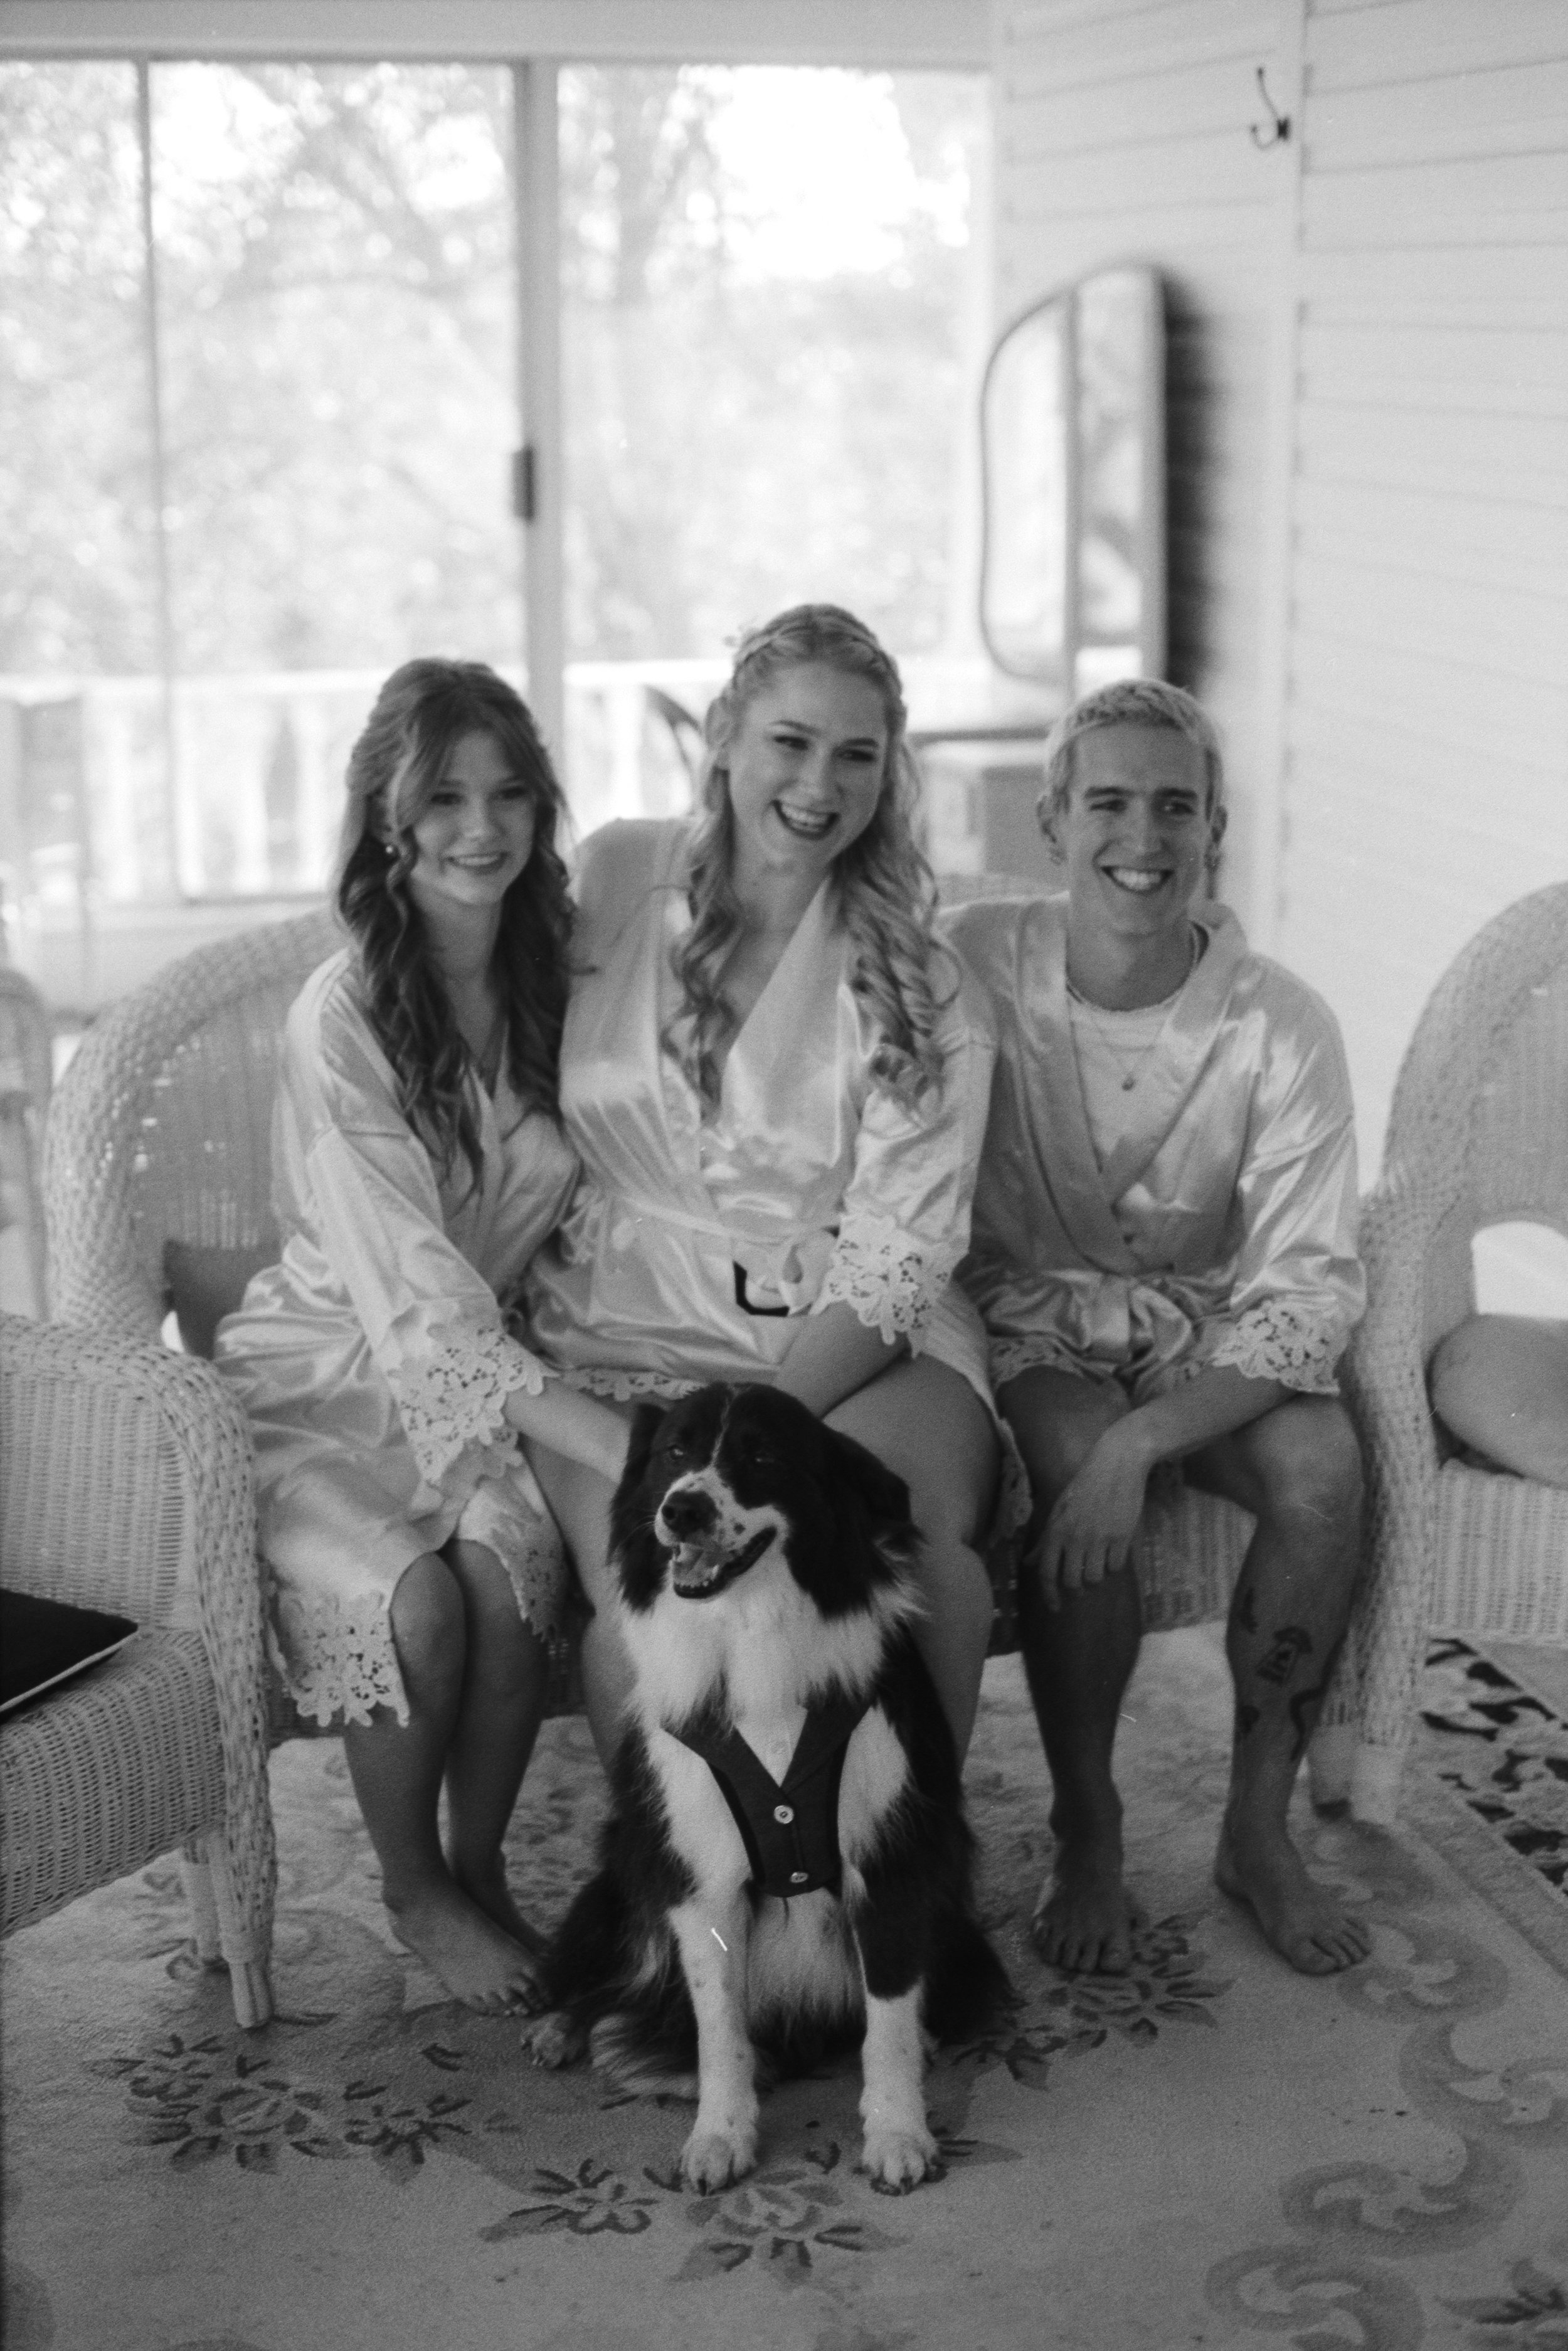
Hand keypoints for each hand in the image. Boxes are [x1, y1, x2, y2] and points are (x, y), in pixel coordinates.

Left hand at [1034, 1424, 1151, 1610]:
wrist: (1117, 1463)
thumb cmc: (1085, 1486)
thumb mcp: (1059, 1510)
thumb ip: (1045, 1540)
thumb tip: (1028, 1562)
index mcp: (1056, 1530)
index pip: (1047, 1573)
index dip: (1049, 1595)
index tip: (1055, 1608)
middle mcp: (1075, 1536)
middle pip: (1072, 1582)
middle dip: (1076, 1591)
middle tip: (1080, 1589)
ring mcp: (1099, 1537)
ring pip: (1096, 1578)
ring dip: (1097, 1579)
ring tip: (1098, 1566)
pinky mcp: (1121, 1536)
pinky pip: (1116, 1567)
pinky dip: (1114, 1566)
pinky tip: (1114, 1552)